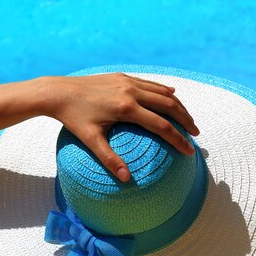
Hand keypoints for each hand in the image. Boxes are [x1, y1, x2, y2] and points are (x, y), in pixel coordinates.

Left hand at [41, 72, 199, 181]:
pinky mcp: (122, 76)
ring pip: (162, 92)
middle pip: (169, 105)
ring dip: (178, 105)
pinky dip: (164, 91)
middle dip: (185, 120)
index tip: (189, 151)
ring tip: (187, 119)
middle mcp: (130, 91)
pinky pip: (150, 83)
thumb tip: (126, 179)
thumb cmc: (73, 118)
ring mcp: (127, 81)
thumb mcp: (90, 140)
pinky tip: (171, 96)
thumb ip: (109, 159)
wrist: (59, 91)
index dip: (177, 139)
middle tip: (195, 134)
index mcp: (125, 108)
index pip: (161, 125)